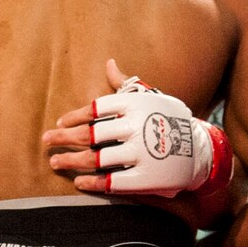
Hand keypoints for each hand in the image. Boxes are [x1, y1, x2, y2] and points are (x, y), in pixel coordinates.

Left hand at [43, 59, 231, 196]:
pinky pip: (113, 182)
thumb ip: (126, 84)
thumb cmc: (168, 119)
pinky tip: (78, 182)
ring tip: (55, 162)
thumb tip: (109, 63)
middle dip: (64, 137)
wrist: (201, 150)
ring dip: (71, 160)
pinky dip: (93, 183)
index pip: (95, 108)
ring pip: (96, 158)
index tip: (60, 121)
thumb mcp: (151, 97)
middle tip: (46, 140)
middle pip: (90, 133)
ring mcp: (140, 153)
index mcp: (135, 104)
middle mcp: (135, 127)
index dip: (74, 115)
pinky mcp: (145, 178)